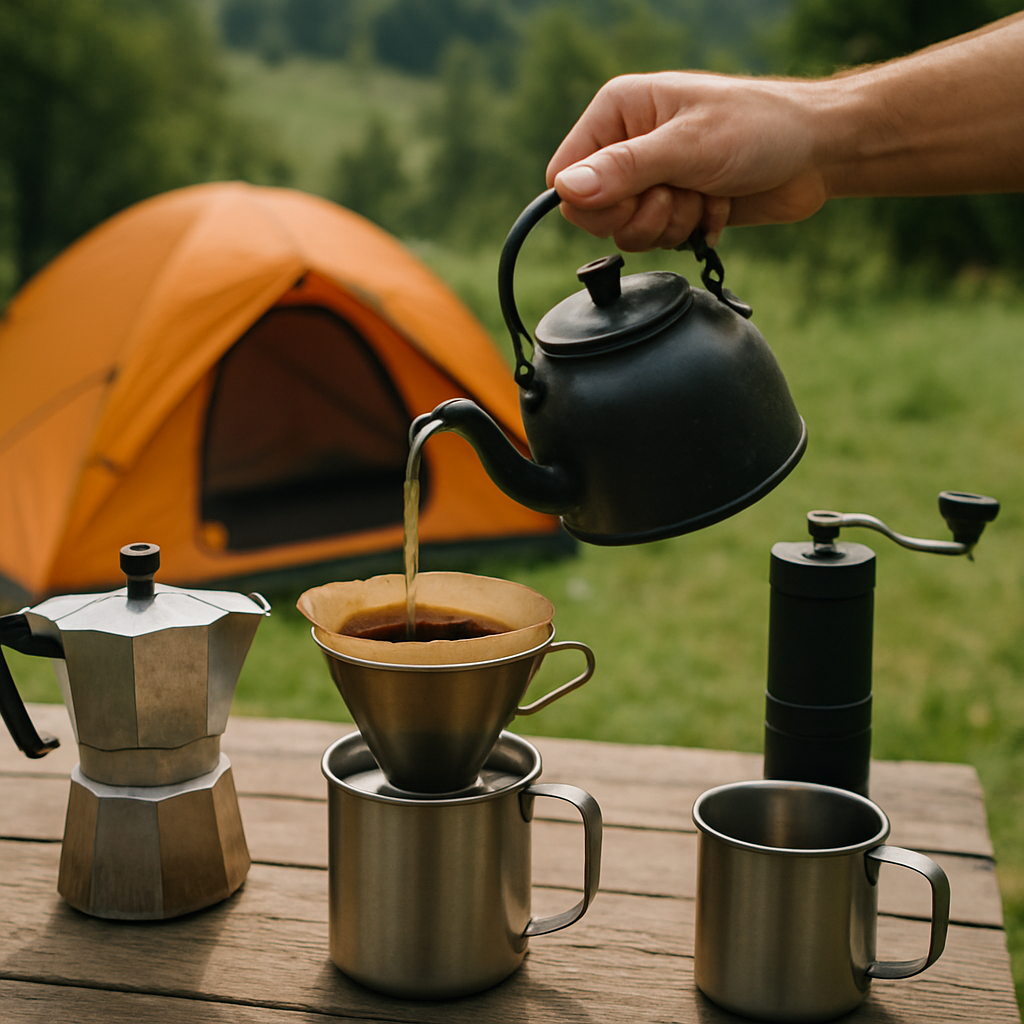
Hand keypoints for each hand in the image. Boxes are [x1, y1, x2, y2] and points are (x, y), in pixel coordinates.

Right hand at [546, 72, 831, 250]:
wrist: (817, 151)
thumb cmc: (760, 127)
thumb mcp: (688, 146)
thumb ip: (624, 169)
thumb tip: (567, 190)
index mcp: (618, 113)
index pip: (566, 178)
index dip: (596, 203)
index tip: (639, 197)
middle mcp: (627, 145)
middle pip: (596, 213)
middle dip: (643, 216)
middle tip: (678, 194)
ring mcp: (652, 179)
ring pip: (629, 233)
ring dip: (672, 224)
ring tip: (705, 195)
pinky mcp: (674, 207)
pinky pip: (658, 241)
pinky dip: (691, 230)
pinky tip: (717, 205)